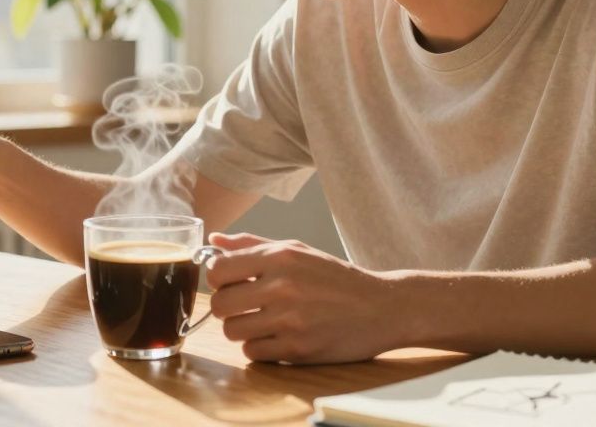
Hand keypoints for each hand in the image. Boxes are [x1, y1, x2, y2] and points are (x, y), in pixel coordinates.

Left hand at [206, 232, 398, 363]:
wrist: (382, 308)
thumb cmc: (336, 278)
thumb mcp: (298, 250)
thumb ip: (252, 245)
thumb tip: (213, 242)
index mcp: (280, 257)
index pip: (217, 270)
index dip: (218, 280)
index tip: (231, 283)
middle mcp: (282, 286)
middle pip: (219, 305)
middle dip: (227, 308)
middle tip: (245, 306)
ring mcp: (290, 320)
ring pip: (232, 331)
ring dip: (243, 329)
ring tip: (263, 322)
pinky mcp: (297, 350)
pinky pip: (253, 353)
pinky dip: (260, 348)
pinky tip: (278, 337)